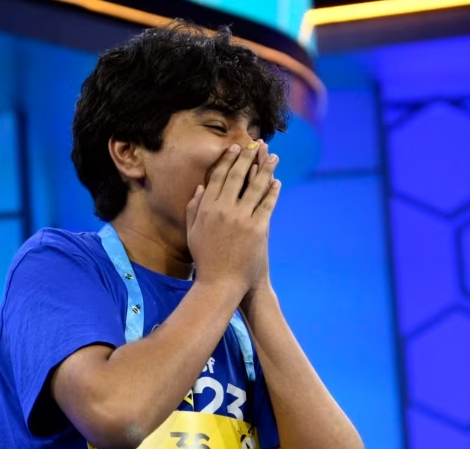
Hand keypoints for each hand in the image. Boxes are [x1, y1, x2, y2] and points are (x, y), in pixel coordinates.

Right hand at [185, 141, 280, 293]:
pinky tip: (277, 182)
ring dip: (265, 169)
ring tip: (273, 157)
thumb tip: (200, 188)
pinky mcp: (257, 228)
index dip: (227, 161)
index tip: (235, 148)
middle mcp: (223, 210)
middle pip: (237, 176)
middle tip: (256, 144)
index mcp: (206, 208)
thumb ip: (193, 209)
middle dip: (247, 158)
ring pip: (255, 187)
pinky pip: (267, 205)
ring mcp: (241, 218)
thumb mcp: (193, 232)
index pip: (218, 177)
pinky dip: (272, 191)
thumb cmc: (205, 259)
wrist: (220, 283)